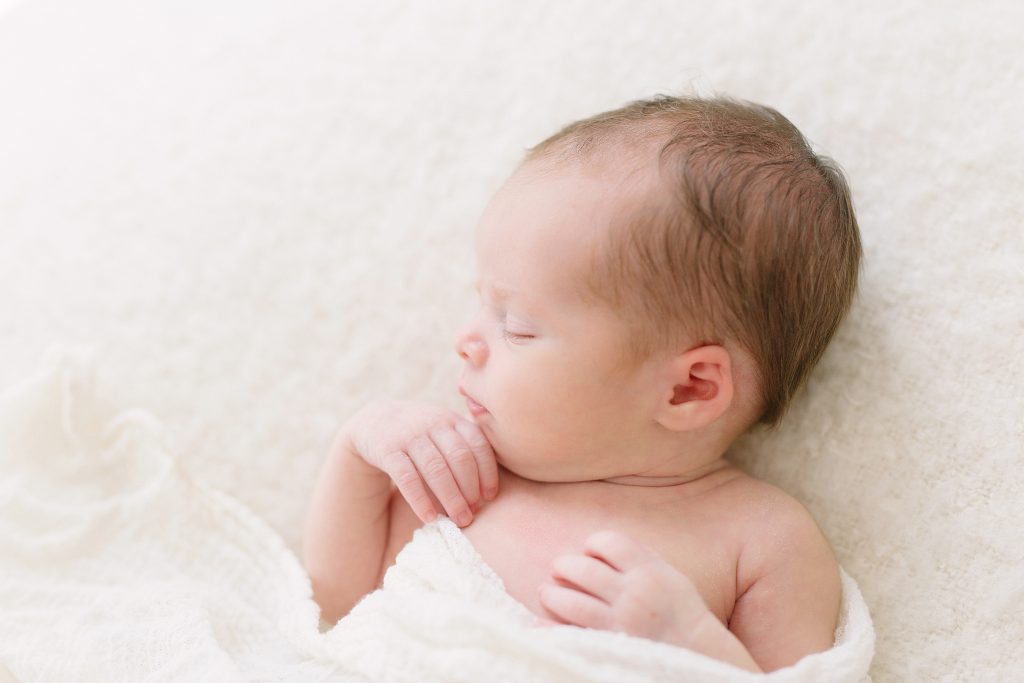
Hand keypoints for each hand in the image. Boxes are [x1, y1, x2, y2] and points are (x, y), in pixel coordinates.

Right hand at [338, 399, 498, 526]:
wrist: (373, 422)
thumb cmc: (420, 434)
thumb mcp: (443, 430)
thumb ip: (465, 447)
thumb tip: (490, 490)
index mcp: (452, 419)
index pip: (478, 444)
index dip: (488, 472)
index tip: (490, 497)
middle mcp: (433, 423)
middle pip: (459, 458)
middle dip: (470, 489)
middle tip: (474, 513)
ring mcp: (410, 435)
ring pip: (436, 468)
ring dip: (451, 497)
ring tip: (460, 520)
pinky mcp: (388, 449)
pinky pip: (407, 477)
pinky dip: (420, 499)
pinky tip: (430, 517)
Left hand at [537, 530, 711, 648]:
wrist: (700, 653)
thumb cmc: (681, 612)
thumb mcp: (670, 575)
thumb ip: (640, 556)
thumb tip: (603, 544)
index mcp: (648, 571)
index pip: (608, 542)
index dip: (592, 545)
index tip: (589, 553)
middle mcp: (632, 594)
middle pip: (583, 568)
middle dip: (564, 566)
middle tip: (558, 569)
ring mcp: (619, 622)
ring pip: (569, 600)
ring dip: (551, 594)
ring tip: (546, 592)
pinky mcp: (608, 646)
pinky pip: (568, 634)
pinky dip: (547, 629)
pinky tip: (533, 625)